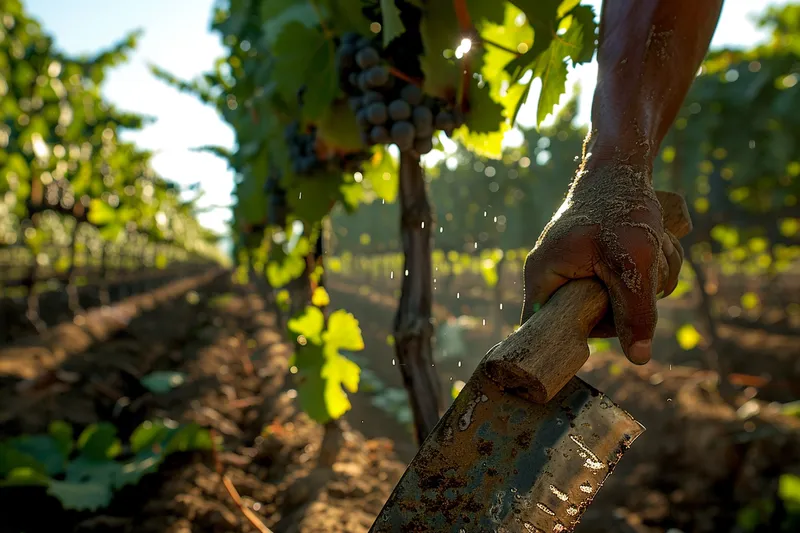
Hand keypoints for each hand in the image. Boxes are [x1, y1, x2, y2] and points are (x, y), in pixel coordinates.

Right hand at [520, 164, 683, 364]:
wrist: (622, 166)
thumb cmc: (621, 207)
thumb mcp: (633, 263)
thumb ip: (636, 312)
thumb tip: (639, 358)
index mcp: (544, 277)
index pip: (542, 330)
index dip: (568, 341)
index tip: (604, 334)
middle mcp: (552, 276)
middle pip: (589, 320)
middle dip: (629, 305)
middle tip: (646, 279)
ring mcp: (573, 269)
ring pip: (615, 303)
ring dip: (647, 285)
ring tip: (654, 251)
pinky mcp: (594, 262)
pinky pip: (623, 285)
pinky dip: (647, 271)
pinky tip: (657, 246)